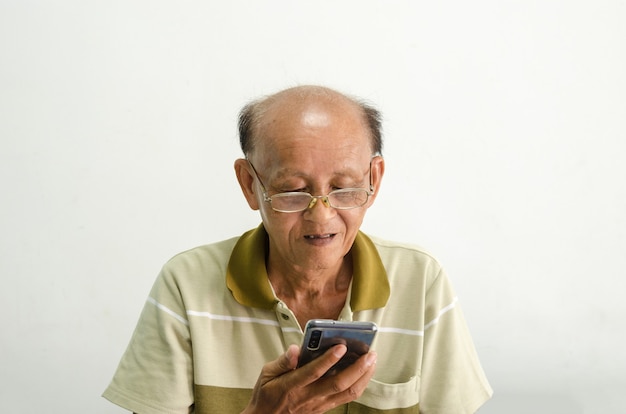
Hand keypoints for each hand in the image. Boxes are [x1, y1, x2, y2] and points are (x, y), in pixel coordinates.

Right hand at [242, 344, 376, 413]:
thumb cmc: (267, 395)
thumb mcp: (266, 374)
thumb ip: (282, 361)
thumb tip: (295, 349)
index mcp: (292, 386)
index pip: (313, 372)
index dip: (328, 359)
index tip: (341, 346)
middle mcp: (308, 397)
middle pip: (338, 384)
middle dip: (357, 368)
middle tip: (369, 352)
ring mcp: (318, 405)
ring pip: (347, 393)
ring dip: (363, 376)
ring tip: (371, 360)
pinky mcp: (324, 408)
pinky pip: (346, 398)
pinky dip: (359, 384)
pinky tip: (364, 372)